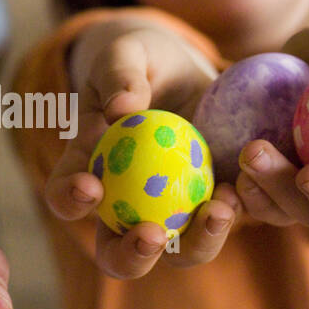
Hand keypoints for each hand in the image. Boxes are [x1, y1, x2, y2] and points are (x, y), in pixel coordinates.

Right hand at [43, 20, 240, 279]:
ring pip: (177, 252)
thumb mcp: (126, 53)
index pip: (66, 197)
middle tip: (150, 232)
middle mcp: (124, 206)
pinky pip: (222, 222)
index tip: (90, 185)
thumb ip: (119, 73)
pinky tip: (242, 187)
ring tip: (217, 209)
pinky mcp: (213, 204)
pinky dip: (234, 213)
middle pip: (117, 254)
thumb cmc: (144, 60)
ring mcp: (171, 212)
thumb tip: (122, 108)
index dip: (70, 201)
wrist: (191, 69)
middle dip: (130, 255)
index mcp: (87, 171)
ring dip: (196, 242)